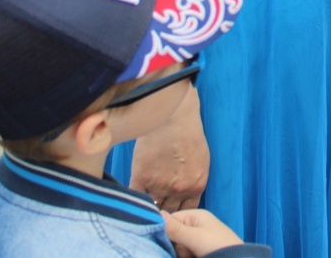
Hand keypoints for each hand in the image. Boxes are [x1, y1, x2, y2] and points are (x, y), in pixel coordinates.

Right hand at [127, 86, 208, 211]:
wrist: (174, 115)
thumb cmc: (189, 132)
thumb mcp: (200, 160)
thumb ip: (192, 181)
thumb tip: (182, 194)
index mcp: (196, 185)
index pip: (186, 211)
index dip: (177, 214)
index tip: (170, 213)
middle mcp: (180, 189)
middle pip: (169, 212)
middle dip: (162, 213)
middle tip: (153, 211)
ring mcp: (160, 184)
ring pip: (152, 207)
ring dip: (146, 207)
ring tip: (140, 207)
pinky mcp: (142, 176)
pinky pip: (135, 196)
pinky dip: (132, 199)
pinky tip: (130, 198)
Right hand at [164, 209, 242, 257]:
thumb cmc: (219, 246)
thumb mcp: (195, 237)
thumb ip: (175, 228)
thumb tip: (156, 213)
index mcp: (196, 216)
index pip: (170, 218)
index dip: (164, 229)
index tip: (163, 239)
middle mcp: (195, 226)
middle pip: (172, 234)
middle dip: (175, 244)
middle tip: (186, 250)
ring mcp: (196, 240)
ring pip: (176, 247)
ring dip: (181, 253)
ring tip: (192, 255)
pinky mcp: (196, 251)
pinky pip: (182, 253)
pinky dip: (184, 256)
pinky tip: (192, 256)